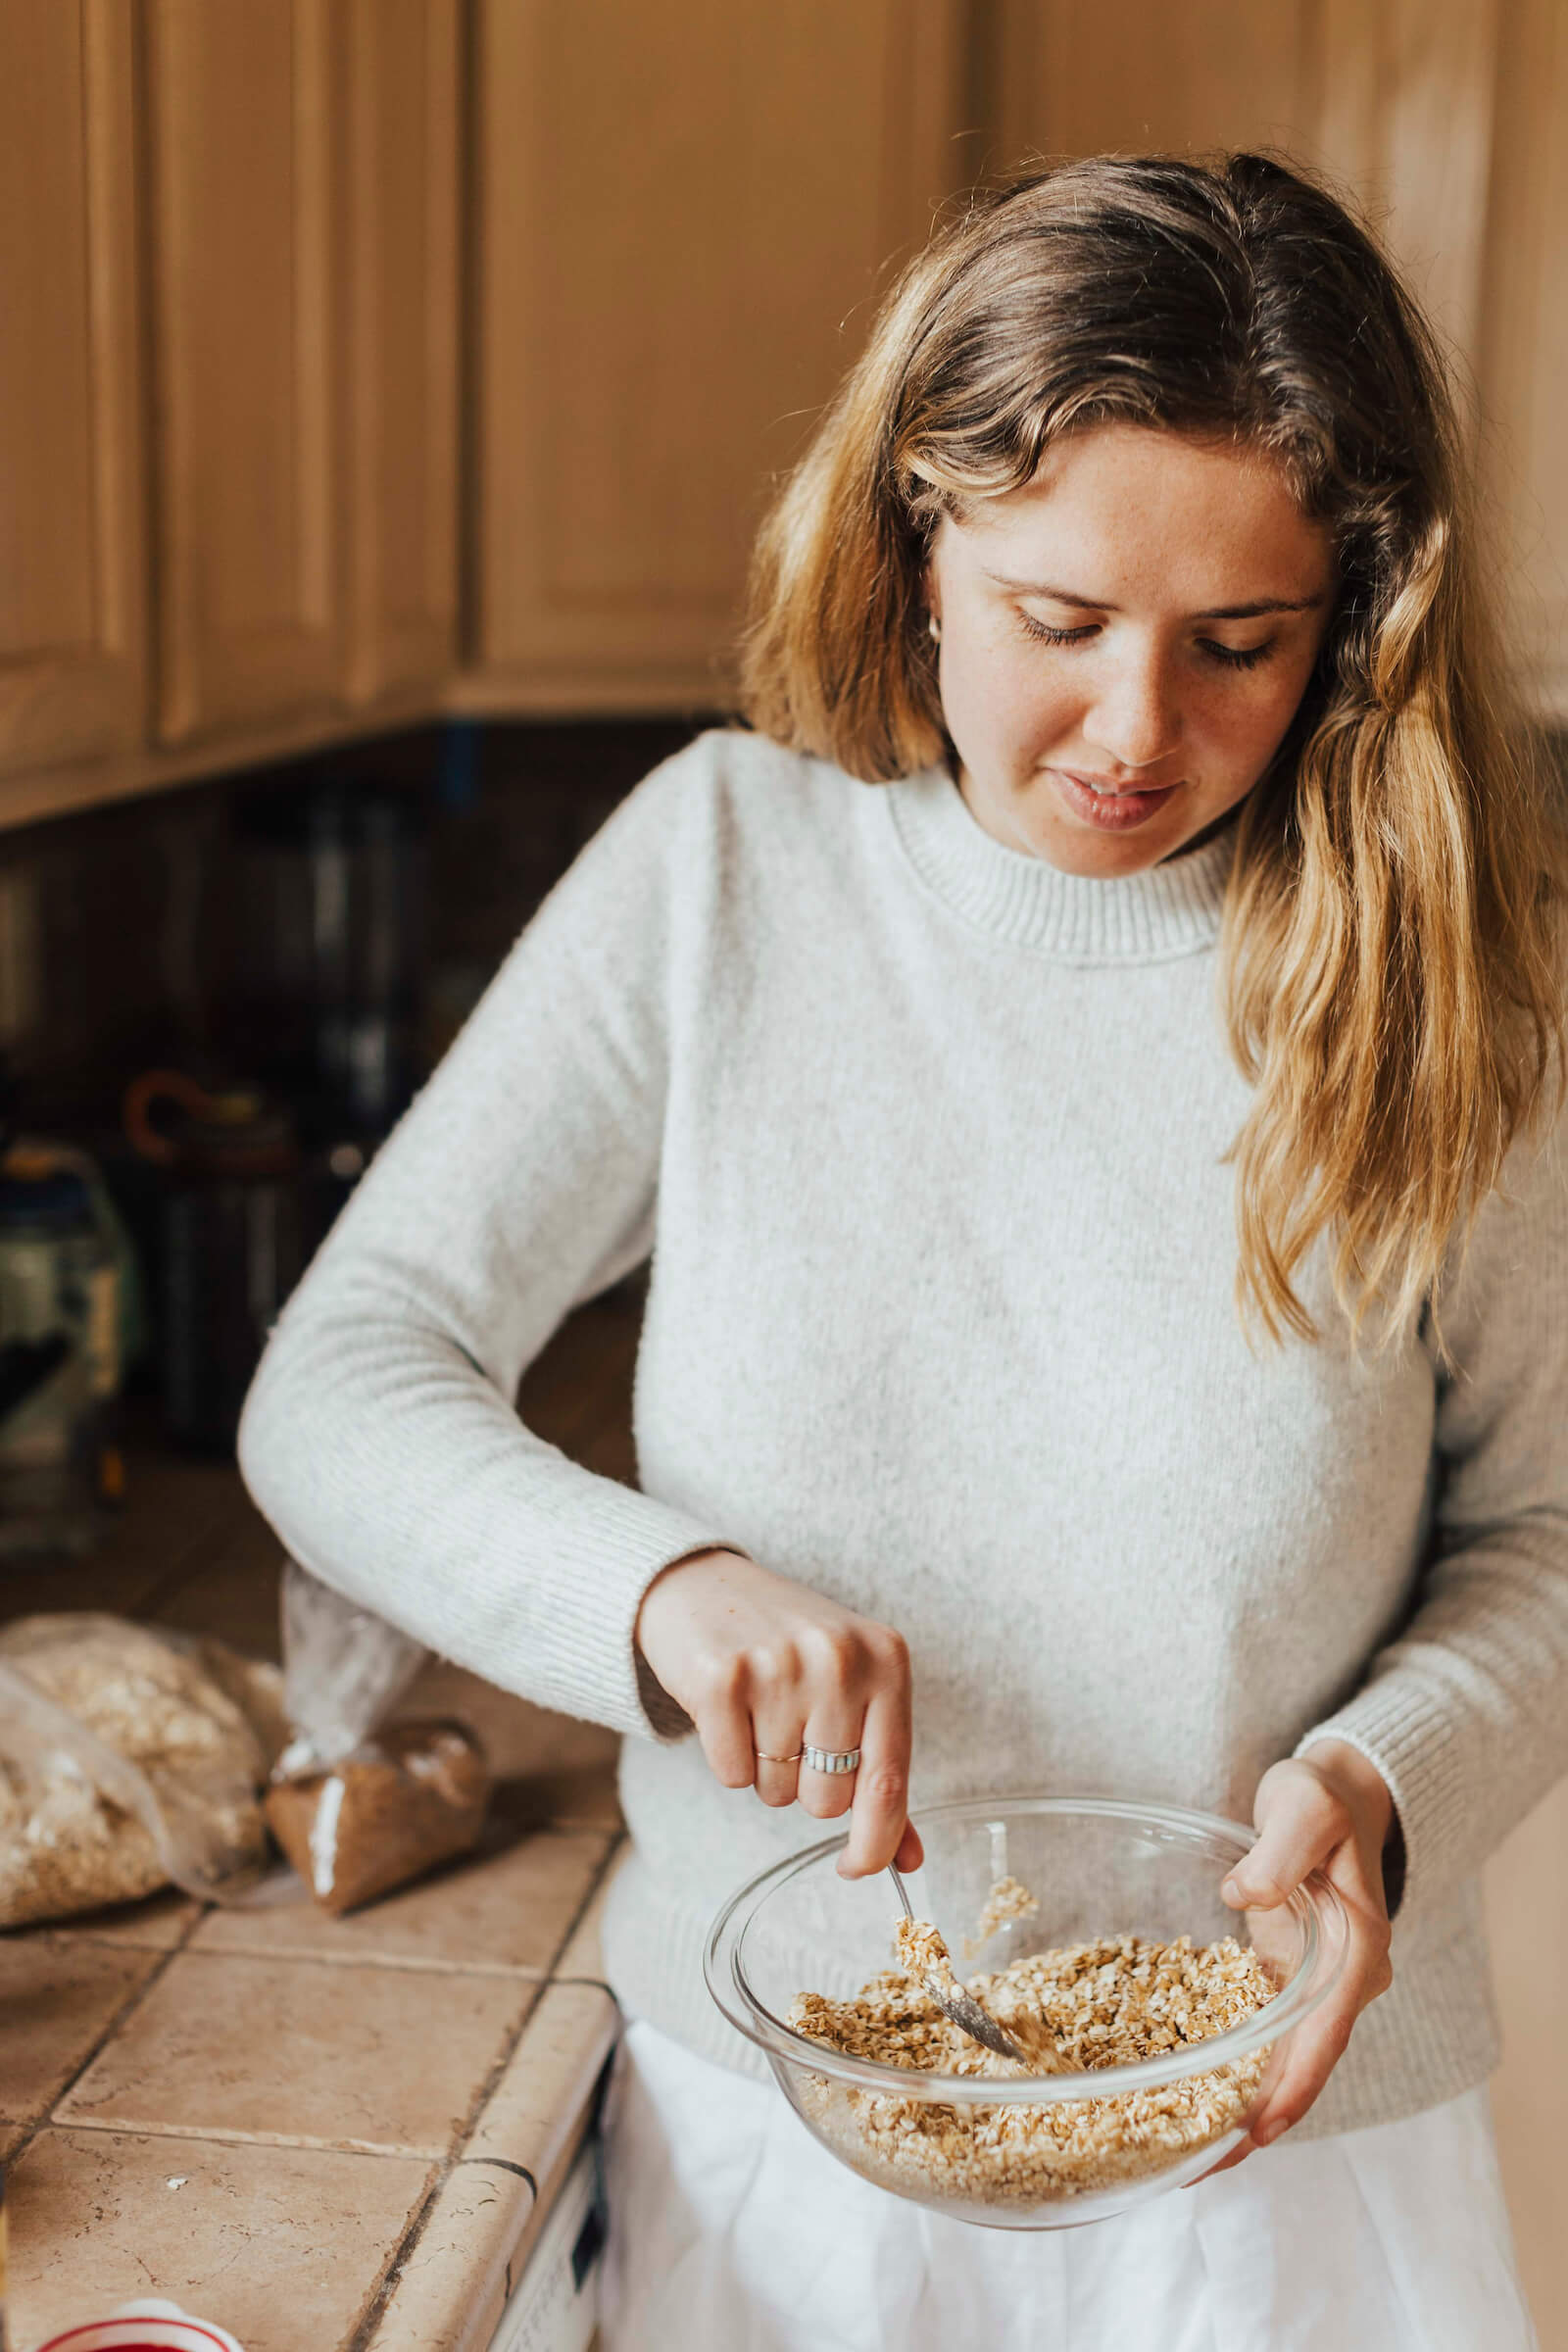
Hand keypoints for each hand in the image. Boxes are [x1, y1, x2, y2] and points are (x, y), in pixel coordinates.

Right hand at [634, 1547, 921, 1875]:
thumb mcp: (853, 1691)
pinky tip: (729, 1711)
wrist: (703, 1586)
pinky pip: (732, 1775)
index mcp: (887, 1659)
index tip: (855, 1867)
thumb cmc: (789, 1649)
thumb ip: (881, 1773)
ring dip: (766, 1770)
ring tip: (759, 1711)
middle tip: (789, 1728)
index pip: (888, 1782)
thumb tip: (908, 1858)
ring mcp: (780, 1665)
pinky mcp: (722, 1678)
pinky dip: (729, 1759)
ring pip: (778, 1791)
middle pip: (828, 1800)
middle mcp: (839, 1658)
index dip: (875, 1843)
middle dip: (805, 1785)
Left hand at [1204, 1738, 1394, 2173]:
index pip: (1326, 2034)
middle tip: (1205, 2165)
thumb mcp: (1305, 1808)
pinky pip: (1262, 2031)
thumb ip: (1280, 1851)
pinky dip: (1232, 2063)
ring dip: (1242, 2102)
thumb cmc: (1321, 1798)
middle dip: (1259, 2117)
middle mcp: (1341, 1980)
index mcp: (1356, 1950)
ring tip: (1190, 2150)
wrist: (1333, 1793)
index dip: (1294, 2086)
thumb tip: (1244, 1895)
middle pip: (1303, 2064)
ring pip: (1281, 2057)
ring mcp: (1314, 1982)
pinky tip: (1189, 2089)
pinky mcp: (1286, 1974)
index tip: (1260, 2132)